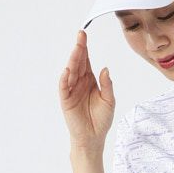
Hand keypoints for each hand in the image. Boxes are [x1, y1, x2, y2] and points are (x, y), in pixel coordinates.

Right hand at [59, 28, 115, 149]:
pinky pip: (63, 88)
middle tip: (80, 36)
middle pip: (78, 62)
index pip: (86, 60)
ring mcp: (71, 90)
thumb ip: (107, 85)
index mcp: (90, 80)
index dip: (85, 48)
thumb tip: (105, 68)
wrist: (94, 138)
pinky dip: (65, 79)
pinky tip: (68, 71)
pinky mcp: (66, 100)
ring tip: (76, 49)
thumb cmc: (101, 120)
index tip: (84, 34)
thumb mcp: (109, 101)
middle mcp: (79, 82)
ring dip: (73, 60)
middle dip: (79, 49)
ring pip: (71, 72)